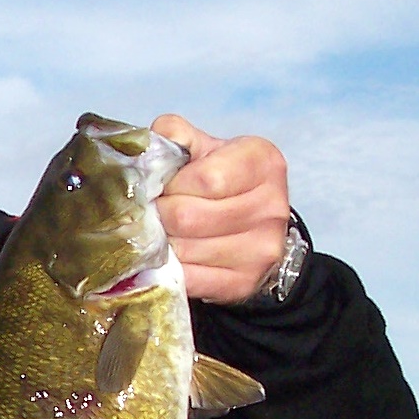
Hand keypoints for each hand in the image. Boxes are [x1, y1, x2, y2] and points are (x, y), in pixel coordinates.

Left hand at [151, 115, 289, 304]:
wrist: (253, 228)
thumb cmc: (222, 181)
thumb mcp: (205, 149)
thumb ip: (176, 136)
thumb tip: (148, 148)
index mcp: (263, 163)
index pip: (204, 179)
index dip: (172, 185)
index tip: (164, 187)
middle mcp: (271, 206)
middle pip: (188, 216)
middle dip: (160, 215)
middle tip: (154, 213)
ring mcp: (261, 249)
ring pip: (184, 250)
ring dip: (161, 243)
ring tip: (161, 232)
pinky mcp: (244, 282)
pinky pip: (189, 278)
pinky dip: (168, 269)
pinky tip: (168, 256)